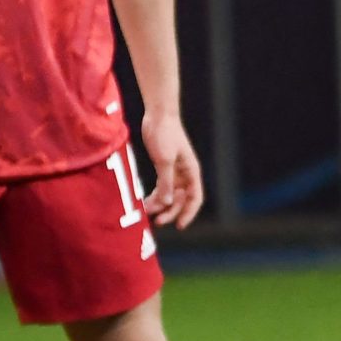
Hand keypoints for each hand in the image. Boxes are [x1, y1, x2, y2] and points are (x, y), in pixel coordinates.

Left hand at [138, 108, 203, 227]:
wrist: (158, 115)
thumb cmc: (165, 134)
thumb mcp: (164, 160)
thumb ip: (166, 181)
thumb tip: (167, 202)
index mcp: (191, 171)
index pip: (195, 198)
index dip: (189, 213)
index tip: (179, 225)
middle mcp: (185, 174)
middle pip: (181, 200)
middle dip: (171, 212)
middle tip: (157, 221)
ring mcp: (174, 171)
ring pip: (170, 195)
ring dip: (161, 205)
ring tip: (147, 212)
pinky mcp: (163, 167)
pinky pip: (161, 187)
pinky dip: (155, 195)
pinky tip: (145, 201)